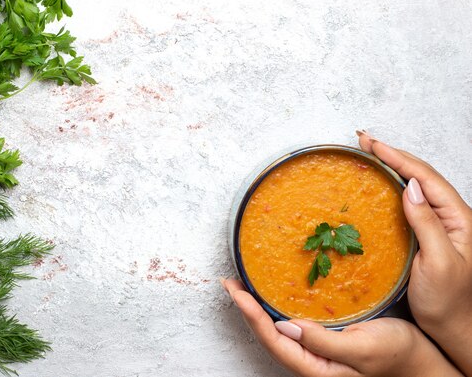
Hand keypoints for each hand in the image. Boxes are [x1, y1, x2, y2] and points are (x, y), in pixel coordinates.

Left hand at [222, 278, 461, 376]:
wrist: (421, 360)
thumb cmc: (397, 354)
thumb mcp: (364, 347)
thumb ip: (324, 342)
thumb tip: (287, 328)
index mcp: (318, 369)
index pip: (274, 341)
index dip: (252, 316)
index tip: (236, 293)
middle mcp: (312, 363)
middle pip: (268, 337)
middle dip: (246, 310)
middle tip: (231, 283)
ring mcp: (315, 353)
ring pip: (276, 332)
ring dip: (256, 309)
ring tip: (241, 288)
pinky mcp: (322, 342)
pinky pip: (289, 327)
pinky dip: (273, 309)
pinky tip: (270, 297)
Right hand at [357, 132, 471, 374]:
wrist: (456, 331)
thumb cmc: (450, 304)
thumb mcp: (439, 263)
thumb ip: (428, 224)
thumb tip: (413, 187)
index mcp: (459, 220)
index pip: (426, 177)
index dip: (397, 157)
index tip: (372, 144)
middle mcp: (451, 218)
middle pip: (421, 175)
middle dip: (392, 154)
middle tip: (363, 141)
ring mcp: (439, 226)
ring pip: (415, 186)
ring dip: (392, 167)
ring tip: (369, 154)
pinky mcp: (426, 237)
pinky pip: (409, 204)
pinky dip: (391, 188)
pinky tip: (378, 186)